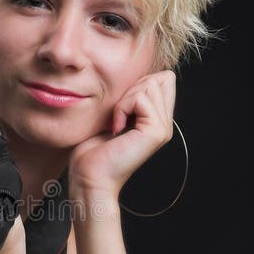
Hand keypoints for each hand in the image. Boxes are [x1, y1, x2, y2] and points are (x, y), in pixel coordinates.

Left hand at [68, 70, 175, 198]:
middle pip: (162, 77)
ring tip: (116, 122)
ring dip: (125, 99)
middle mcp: (165, 124)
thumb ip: (129, 98)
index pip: (164, 79)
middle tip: (118, 115)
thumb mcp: (113, 115)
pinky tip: (116, 128)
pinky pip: (141, 99)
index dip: (140, 82)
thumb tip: (139, 75)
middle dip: (133, 88)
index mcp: (157, 119)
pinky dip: (122, 108)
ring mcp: (163, 128)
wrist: (89, 178)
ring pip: (151, 84)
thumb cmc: (92, 150)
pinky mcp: (156, 132)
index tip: (120, 107)